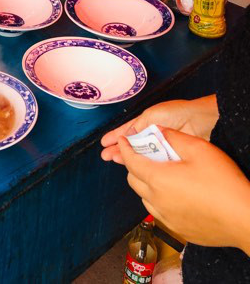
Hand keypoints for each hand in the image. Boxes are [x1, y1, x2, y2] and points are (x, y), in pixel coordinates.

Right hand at [101, 97, 218, 163]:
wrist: (201, 122)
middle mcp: (153, 134)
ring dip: (130, 157)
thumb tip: (127, 138)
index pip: (127, 131)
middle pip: (132, 144)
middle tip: (107, 157)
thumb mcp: (151, 116)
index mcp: (147, 122)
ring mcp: (161, 145)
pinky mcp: (171, 155)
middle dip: (119, 149)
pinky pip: (155, 161)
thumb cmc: (178, 113)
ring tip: (117, 162)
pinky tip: (139, 169)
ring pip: (142, 154)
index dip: (115, 137)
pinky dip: (146, 164)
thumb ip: (138, 128)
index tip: (104, 144)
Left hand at [117, 129, 249, 251]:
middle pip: (133, 180)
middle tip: (144, 154)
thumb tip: (159, 131)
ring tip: (159, 172)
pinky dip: (157, 199)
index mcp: (158, 179)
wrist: (244, 218)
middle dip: (133, 164)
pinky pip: (158, 212)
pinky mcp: (178, 229)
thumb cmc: (223, 183)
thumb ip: (174, 137)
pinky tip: (172, 193)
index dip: (124, 148)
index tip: (122, 140)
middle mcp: (157, 200)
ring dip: (145, 183)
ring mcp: (167, 218)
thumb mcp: (198, 149)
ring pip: (144, 198)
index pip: (131, 161)